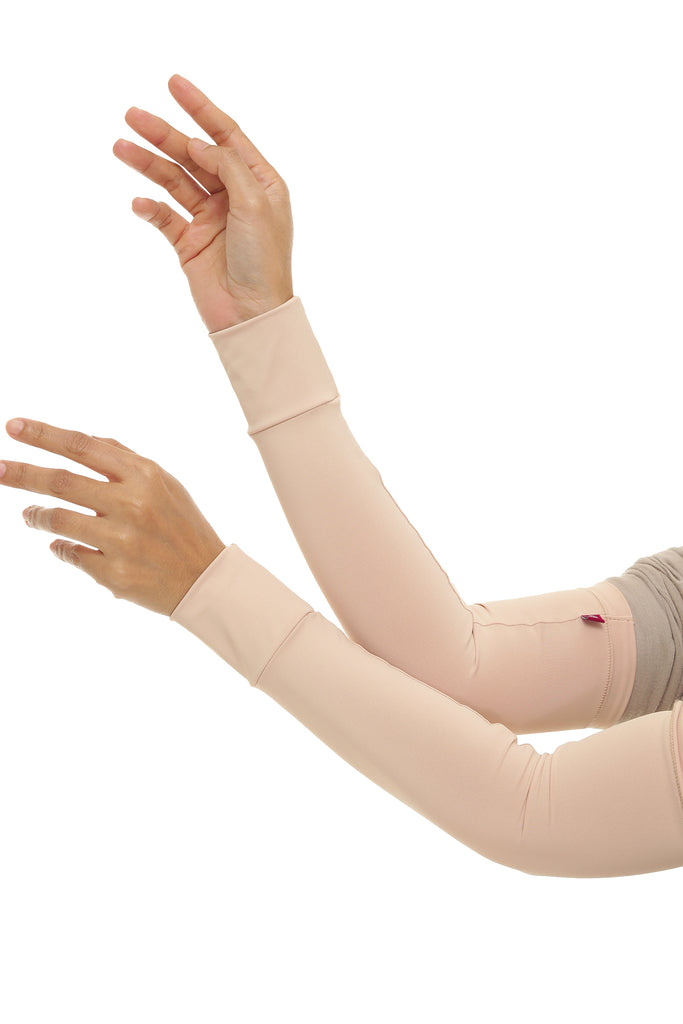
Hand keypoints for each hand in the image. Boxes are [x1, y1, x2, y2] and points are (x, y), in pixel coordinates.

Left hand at [0, 418, 225, 616]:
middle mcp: (132, 504)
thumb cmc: (181, 526)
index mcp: (145, 475)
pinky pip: (69, 553)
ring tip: (28, 514)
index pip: (82, 446)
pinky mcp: (111, 572)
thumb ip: (125, 460)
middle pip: (61, 482)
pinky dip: (61, 546)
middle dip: (22, 473)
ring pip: (57, 519)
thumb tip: (82, 440)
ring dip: (35, 515)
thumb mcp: (164, 483)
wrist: (204, 579)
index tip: (13, 426)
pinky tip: (63, 545)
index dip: (43, 435)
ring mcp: (121, 540)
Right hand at [113, 74, 293, 332]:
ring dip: (148, 163)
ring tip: (121, 146)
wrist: (252, 315)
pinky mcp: (190, 243)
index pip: (226, 135)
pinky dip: (151, 207)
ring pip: (174, 181)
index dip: (200, 108)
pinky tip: (139, 202)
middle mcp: (234, 196)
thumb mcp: (254, 203)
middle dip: (164, 134)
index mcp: (258, 183)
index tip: (173, 83)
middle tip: (132, 114)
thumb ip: (227, 166)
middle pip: (193, 154)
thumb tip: (199, 143)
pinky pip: (164, 217)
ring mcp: (210, 219)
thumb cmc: (264, 261)